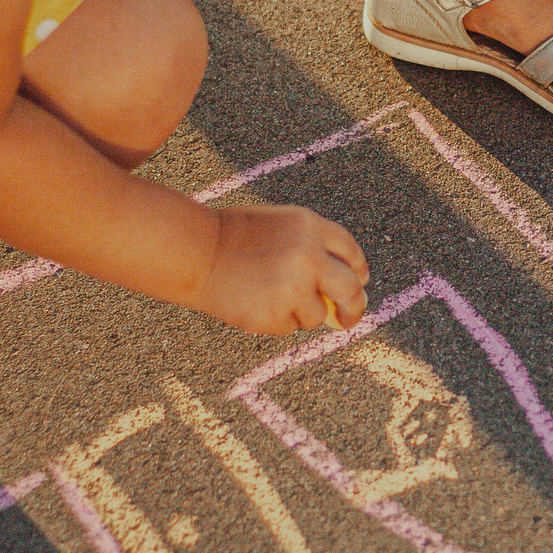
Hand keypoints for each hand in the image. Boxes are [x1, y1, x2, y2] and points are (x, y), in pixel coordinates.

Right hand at [197, 204, 369, 335]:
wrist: (194, 252)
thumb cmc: (230, 236)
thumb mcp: (278, 226)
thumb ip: (310, 248)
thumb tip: (340, 288)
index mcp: (310, 227)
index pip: (351, 251)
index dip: (358, 270)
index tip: (359, 283)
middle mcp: (310, 256)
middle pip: (351, 290)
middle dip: (354, 308)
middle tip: (348, 319)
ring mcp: (295, 287)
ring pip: (317, 314)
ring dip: (300, 312)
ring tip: (266, 295)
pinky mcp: (278, 314)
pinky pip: (290, 326)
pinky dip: (277, 320)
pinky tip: (253, 302)